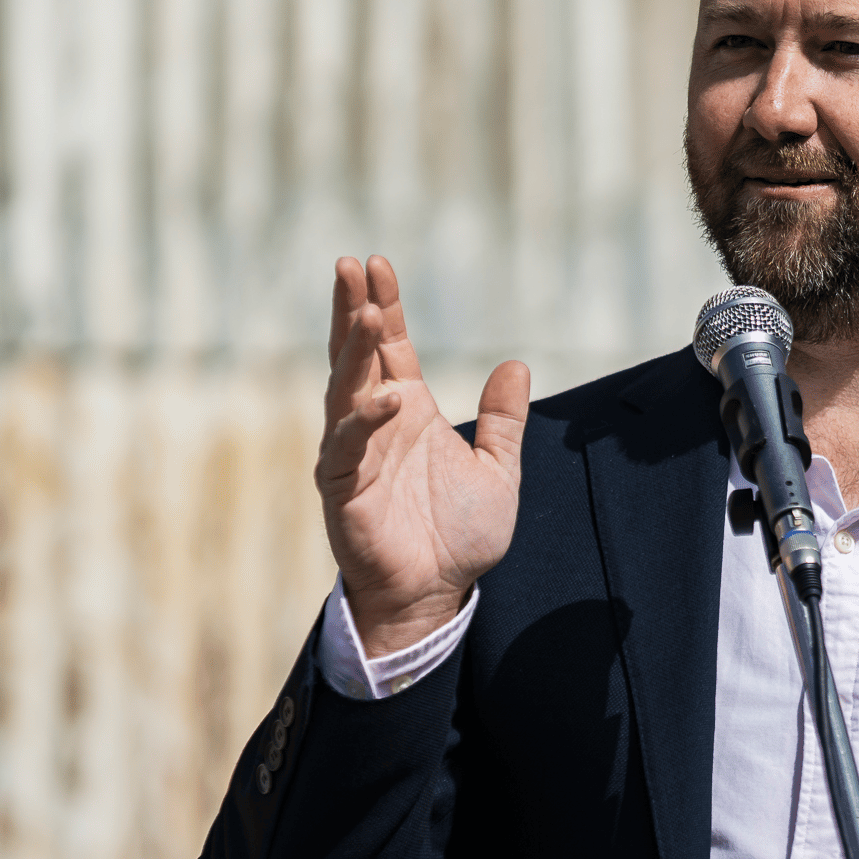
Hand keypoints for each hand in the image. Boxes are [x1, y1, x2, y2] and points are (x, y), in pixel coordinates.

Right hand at [315, 256, 529, 655]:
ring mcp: (354, 454)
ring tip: (368, 311)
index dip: (385, 305)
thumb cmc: (458, 536)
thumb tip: (515, 364)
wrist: (436, 595)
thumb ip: (504, 420)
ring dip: (352, 350)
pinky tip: (386, 399)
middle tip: (351, 265)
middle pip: (357, 354)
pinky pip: (347, 447)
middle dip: (354, 309)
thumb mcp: (498, 470)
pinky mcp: (343, 489)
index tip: (376, 262)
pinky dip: (364, 421)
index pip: (391, 347)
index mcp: (408, 412)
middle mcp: (375, 424)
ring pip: (345, 390)